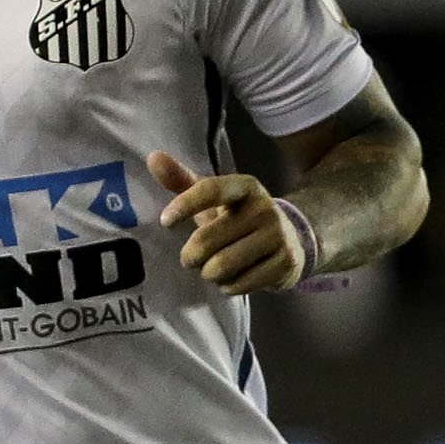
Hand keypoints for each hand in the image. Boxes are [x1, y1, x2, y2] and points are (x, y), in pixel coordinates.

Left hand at [149, 150, 303, 293]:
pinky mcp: (285, 262)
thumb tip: (153, 157)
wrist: (291, 240)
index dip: (184, 206)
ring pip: (221, 266)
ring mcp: (278, 236)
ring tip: (214, 269)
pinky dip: (228, 286)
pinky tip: (234, 278)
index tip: (165, 222)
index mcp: (245, 187)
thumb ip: (183, 180)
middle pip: (206, 240)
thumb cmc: (238, 218)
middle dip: (190, 256)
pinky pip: (239, 284)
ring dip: (208, 274)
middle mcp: (265, 208)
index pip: (210, 190)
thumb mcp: (215, 198)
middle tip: (192, 258)